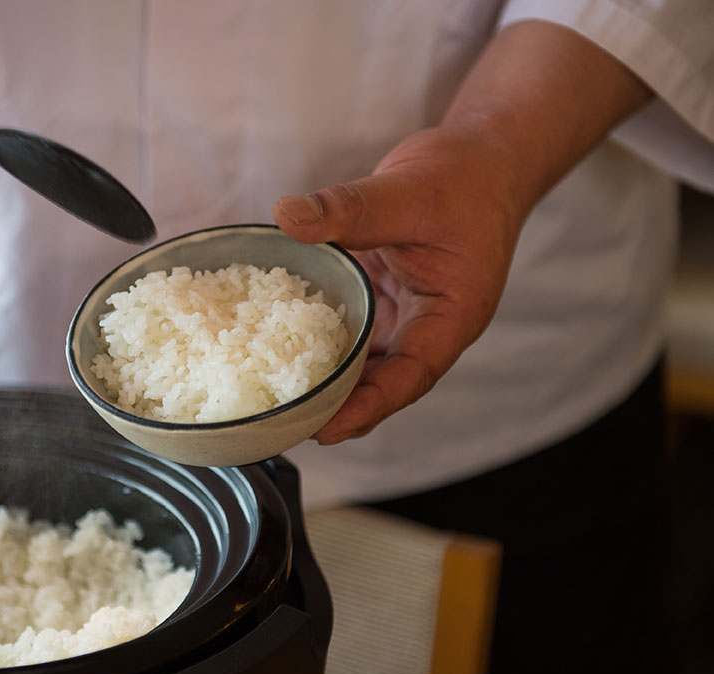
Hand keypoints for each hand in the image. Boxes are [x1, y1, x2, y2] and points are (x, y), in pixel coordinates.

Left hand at [274, 19, 649, 444]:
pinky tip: (275, 349)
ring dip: (324, 380)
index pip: (409, 376)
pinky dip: (316, 340)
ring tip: (274, 403)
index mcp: (452, 316)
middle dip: (337, 408)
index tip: (326, 431)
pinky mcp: (379, 300)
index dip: (368, 407)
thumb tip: (288, 215)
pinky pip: (347, 329)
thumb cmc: (464, 178)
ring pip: (361, 362)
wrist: (480, 159)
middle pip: (380, 382)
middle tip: (284, 426)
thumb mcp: (407, 190)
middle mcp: (428, 327)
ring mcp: (403, 317)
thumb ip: (349, 207)